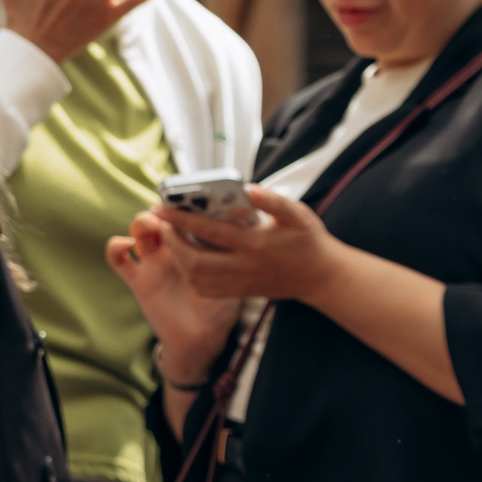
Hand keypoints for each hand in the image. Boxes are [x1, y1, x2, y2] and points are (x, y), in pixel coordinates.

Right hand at [106, 209, 239, 382]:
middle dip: (163, 209)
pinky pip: (118, 259)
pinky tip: (127, 246)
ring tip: (152, 227)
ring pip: (139, 231)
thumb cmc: (220, 309)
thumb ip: (226, 257)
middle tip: (170, 212)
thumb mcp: (230, 279)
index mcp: (194, 246)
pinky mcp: (138, 280)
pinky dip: (116, 247)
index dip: (185, 204)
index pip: (185, 216)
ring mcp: (154, 262)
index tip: (191, 198)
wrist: (201, 340)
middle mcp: (173, 249)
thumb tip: (238, 231)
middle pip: (160, 216)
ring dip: (142, 222)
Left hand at [153, 186, 343, 302]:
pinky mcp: (241, 292)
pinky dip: (191, 275)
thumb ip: (273, 200)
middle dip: (172, 243)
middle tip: (164, 226)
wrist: (321, 277)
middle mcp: (245, 266)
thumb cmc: (309, 241)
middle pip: (195, 261)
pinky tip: (189, 260)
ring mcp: (241, 282)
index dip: (181, 219)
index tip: (161, 208)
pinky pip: (206, 290)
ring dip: (178, 259)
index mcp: (255, 244)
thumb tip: (249, 189)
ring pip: (197, 278)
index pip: (209, 231)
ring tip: (173, 240)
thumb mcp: (298, 214)